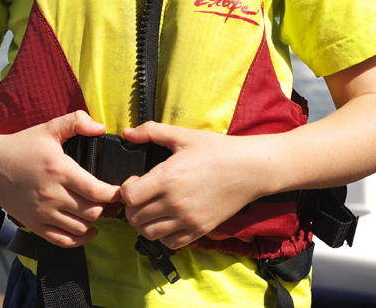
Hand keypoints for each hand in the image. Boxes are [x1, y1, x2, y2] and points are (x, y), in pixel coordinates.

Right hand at [0, 110, 120, 246]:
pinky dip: (79, 239)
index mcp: (59, 169)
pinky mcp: (34, 225)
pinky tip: (87, 230)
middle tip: (108, 198)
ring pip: (80, 228)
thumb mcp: (48, 128)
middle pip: (91, 212)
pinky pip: (62, 241)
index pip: (95, 190)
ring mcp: (42, 213)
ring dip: (93, 222)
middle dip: (105, 206)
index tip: (120, 189)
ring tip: (96, 210)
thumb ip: (76, 121)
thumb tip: (100, 127)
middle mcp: (51, 194)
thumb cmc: (21, 146)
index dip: (113, 193)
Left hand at [120, 122, 261, 249]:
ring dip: (144, 222)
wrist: (248, 169)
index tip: (136, 180)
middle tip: (142, 194)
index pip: (129, 197)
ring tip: (152, 207)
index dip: (126, 189)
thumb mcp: (183, 135)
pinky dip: (163, 234)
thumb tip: (127, 133)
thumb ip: (151, 131)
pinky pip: (170, 243)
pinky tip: (168, 218)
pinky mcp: (199, 230)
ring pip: (148, 233)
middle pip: (134, 218)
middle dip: (132, 206)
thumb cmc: (216, 150)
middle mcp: (175, 202)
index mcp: (167, 178)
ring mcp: (187, 220)